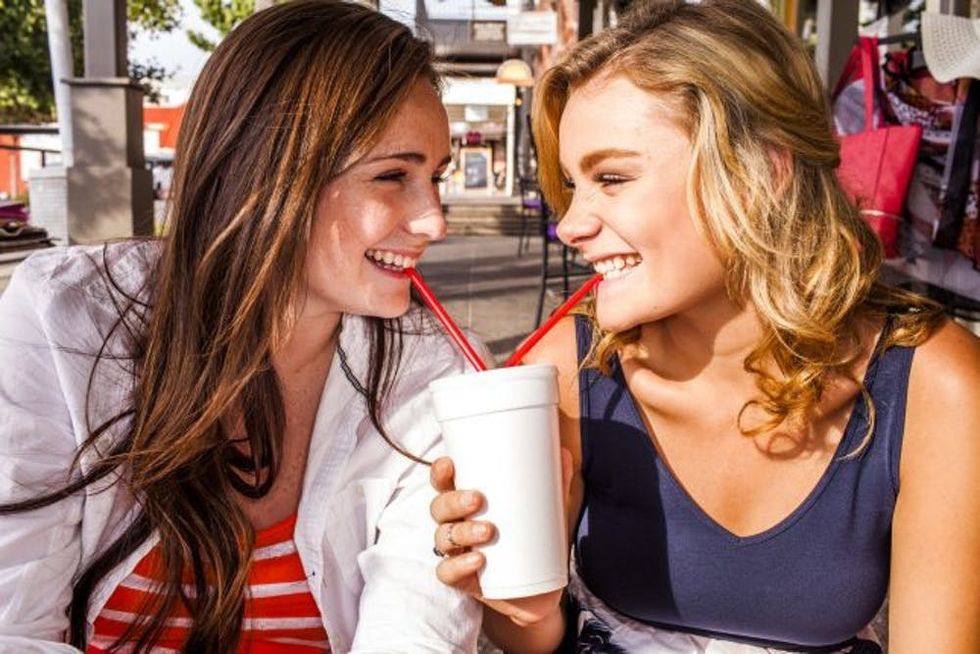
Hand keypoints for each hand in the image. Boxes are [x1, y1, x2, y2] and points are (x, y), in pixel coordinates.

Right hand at [428, 452, 572, 626]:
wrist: (541, 591)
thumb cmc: (534, 540)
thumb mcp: (547, 512)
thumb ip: (555, 485)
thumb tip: (564, 454)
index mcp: (466, 503)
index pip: (444, 484)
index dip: (440, 473)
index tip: (449, 464)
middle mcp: (455, 525)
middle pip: (439, 508)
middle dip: (454, 501)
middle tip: (477, 499)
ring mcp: (457, 553)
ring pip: (443, 538)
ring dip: (461, 532)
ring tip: (487, 530)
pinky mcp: (463, 580)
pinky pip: (448, 572)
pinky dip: (459, 565)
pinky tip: (478, 560)